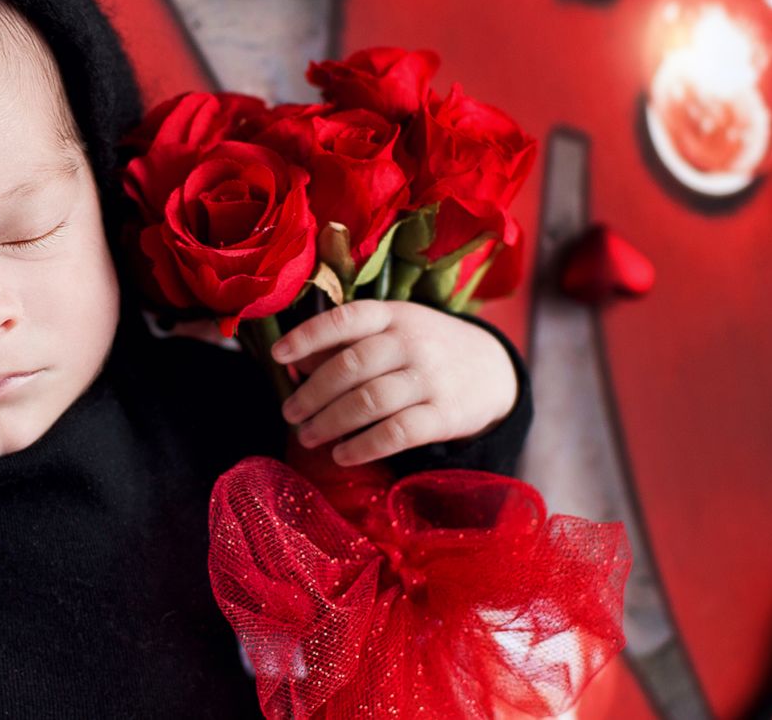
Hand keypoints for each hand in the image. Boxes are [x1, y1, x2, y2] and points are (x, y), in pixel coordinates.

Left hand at [271, 300, 518, 465]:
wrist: (493, 370)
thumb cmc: (425, 348)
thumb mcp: (392, 330)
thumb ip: (346, 341)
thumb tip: (297, 361)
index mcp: (393, 315)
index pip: (345, 319)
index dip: (308, 336)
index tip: (278, 356)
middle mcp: (412, 342)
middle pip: (351, 366)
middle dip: (312, 393)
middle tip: (289, 412)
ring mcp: (431, 378)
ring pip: (369, 401)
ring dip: (329, 423)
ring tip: (307, 436)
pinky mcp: (445, 415)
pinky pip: (396, 433)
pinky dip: (363, 446)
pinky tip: (341, 455)